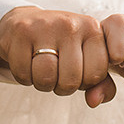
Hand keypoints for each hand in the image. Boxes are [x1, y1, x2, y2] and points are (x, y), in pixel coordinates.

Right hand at [0, 6, 116, 106]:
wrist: (25, 21)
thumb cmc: (61, 46)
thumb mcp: (86, 59)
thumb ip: (101, 84)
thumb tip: (94, 102)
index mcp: (93, 29)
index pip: (96, 74)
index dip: (85, 83)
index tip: (77, 72)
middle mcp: (71, 24)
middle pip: (71, 79)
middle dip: (63, 87)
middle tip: (57, 75)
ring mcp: (45, 26)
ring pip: (46, 78)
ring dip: (43, 84)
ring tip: (43, 71)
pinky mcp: (21, 32)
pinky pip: (23, 73)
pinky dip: (24, 77)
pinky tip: (27, 63)